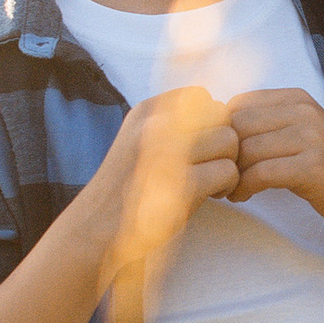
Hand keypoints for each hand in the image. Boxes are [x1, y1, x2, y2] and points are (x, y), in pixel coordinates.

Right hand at [94, 87, 240, 276]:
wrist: (94, 228)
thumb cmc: (126, 189)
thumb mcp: (140, 142)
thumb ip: (173, 125)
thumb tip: (221, 116)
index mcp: (145, 111)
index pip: (201, 95)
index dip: (210, 121)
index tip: (200, 147)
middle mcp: (155, 125)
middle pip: (221, 116)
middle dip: (224, 144)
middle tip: (210, 168)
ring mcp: (167, 153)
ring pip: (229, 141)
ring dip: (229, 164)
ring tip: (211, 183)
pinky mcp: (181, 184)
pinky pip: (228, 170)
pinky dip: (227, 185)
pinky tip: (210, 196)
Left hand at [220, 90, 323, 238]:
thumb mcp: (300, 135)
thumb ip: (266, 126)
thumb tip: (214, 129)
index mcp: (297, 98)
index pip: (238, 104)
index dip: (220, 132)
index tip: (219, 156)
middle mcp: (304, 111)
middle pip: (237, 126)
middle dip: (221, 154)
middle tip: (217, 177)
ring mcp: (311, 137)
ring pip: (246, 150)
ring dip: (229, 175)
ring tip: (229, 189)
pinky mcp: (312, 167)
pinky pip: (260, 173)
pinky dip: (243, 188)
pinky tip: (242, 196)